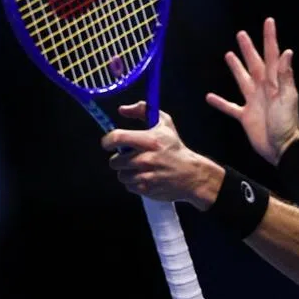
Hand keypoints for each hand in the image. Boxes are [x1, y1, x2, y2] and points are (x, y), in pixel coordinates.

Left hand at [102, 102, 222, 207]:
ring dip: (127, 172)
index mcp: (150, 140)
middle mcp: (146, 159)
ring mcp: (145, 176)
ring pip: (121, 175)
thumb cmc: (174, 148)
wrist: (190, 175)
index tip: (107, 143)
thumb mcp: (164, 123)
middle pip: (115, 161)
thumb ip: (143, 110)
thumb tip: (122, 110)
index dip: (107, 140)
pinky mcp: (146, 189)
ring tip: (140, 167)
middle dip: (119, 159)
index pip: (117, 138)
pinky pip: (128, 186)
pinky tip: (145, 177)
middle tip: (130, 157)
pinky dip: (134, 182)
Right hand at [206, 17, 298, 165]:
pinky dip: (220, 102)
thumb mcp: (287, 97)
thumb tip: (287, 52)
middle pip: (254, 63)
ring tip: (229, 55)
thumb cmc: (287, 123)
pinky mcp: (246, 116)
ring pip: (242, 80)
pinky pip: (230, 107)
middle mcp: (263, 88)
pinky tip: (209, 97)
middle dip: (248, 49)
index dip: (269, 38)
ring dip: (236, 68)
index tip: (268, 21)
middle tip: (241, 34)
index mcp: (274, 82)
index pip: (271, 55)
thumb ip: (285, 76)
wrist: (282, 148)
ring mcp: (254, 102)